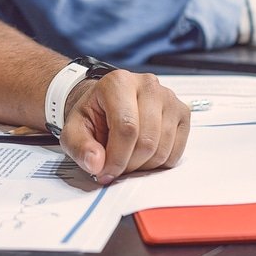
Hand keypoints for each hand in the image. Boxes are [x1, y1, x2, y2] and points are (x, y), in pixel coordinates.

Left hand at [58, 71, 189, 184]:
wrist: (106, 104)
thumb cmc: (93, 115)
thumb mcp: (73, 130)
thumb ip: (80, 147)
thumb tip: (95, 163)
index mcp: (119, 82)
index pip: (126, 127)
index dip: (117, 158)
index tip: (106, 172)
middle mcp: (148, 85)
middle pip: (147, 140)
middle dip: (129, 164)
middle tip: (115, 168)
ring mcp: (169, 98)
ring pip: (163, 148)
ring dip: (143, 165)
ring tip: (127, 158)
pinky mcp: (182, 113)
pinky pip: (176, 152)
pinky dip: (159, 163)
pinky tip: (143, 154)